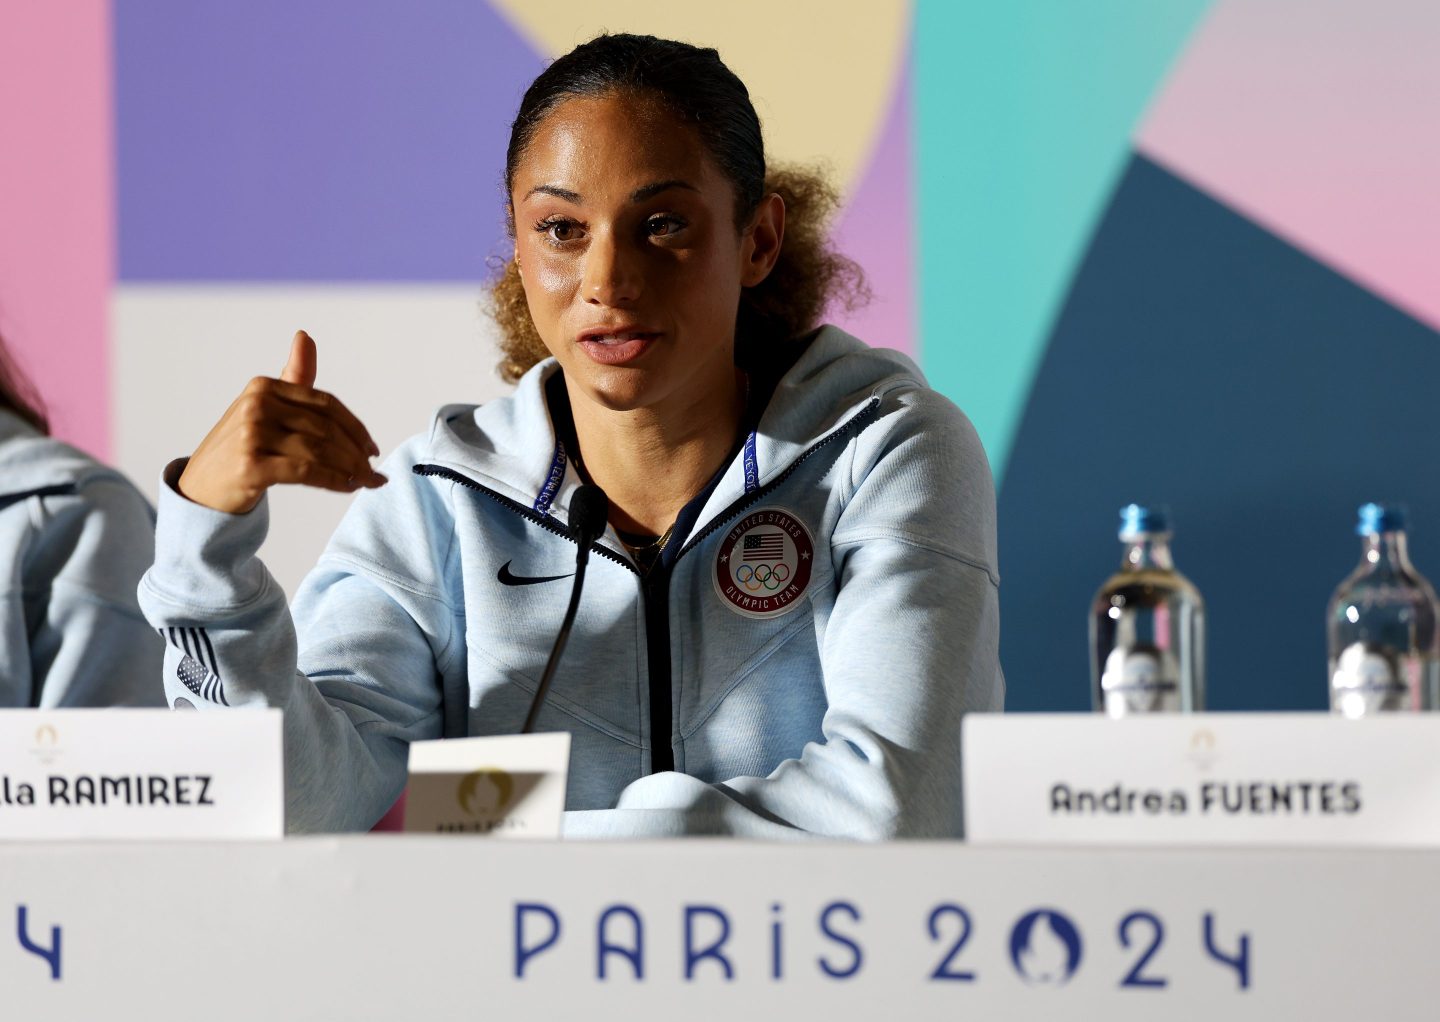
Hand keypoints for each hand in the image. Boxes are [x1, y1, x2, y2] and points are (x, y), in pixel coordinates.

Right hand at [177, 331, 386, 513]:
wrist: (202, 488)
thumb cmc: (243, 446)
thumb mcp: (266, 407)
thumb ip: (293, 378)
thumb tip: (305, 336)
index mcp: (263, 387)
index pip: (326, 404)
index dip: (355, 428)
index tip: (372, 448)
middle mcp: (256, 405)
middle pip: (325, 429)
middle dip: (356, 453)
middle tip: (373, 472)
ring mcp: (251, 435)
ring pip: (320, 452)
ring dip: (350, 470)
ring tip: (365, 482)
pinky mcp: (251, 466)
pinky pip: (307, 472)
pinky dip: (334, 481)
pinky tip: (347, 488)